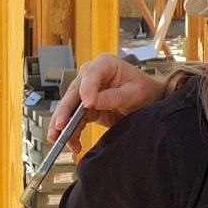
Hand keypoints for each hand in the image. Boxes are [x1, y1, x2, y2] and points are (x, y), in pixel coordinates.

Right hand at [50, 53, 167, 152]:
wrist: (148, 100)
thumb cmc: (144, 90)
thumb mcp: (134, 92)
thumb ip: (114, 96)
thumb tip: (93, 102)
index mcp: (106, 64)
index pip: (91, 74)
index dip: (87, 89)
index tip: (88, 104)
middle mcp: (91, 76)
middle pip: (74, 93)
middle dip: (65, 111)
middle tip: (61, 125)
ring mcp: (86, 92)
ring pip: (69, 108)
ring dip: (62, 125)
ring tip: (59, 140)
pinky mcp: (85, 108)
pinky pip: (74, 120)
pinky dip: (71, 132)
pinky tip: (73, 143)